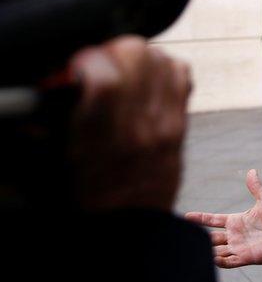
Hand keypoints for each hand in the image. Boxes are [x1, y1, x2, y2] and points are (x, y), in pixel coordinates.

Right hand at [68, 36, 190, 211]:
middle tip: (102, 67)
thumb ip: (58, 115)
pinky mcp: (180, 127)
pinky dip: (166, 70)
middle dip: (113, 51)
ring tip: (125, 74)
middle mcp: (138, 124)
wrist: (127, 230)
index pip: (102, 69)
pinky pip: (182, 77)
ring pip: (161, 58)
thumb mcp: (58, 156)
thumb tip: (60, 82)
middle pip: (137, 52)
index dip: (86, 60)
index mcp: (101, 133)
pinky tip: (149, 83)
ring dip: (140, 58)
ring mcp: (164, 124)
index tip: (78, 70)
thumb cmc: (86, 196)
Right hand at [185, 169, 261, 267]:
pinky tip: (212, 259)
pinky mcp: (245, 257)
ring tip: (195, 251)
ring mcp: (238, 247)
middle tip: (185, 238)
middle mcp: (234, 235)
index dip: (200, 218)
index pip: (213, 220)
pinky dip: (219, 261)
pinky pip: (228, 262)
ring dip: (207, 251)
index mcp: (235, 221)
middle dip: (199, 239)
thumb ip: (256, 187)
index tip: (186, 216)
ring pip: (216, 251)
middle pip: (211, 238)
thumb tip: (251, 171)